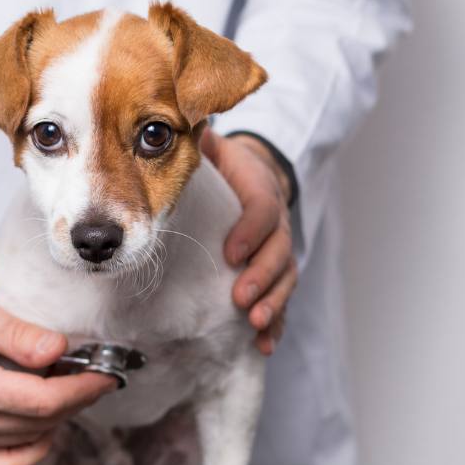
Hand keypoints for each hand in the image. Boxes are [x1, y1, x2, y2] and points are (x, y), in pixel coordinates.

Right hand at [0, 265, 115, 464]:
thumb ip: (16, 333)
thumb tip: (59, 351)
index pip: (42, 401)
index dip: (82, 389)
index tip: (107, 374)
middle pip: (39, 424)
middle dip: (77, 400)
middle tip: (95, 374)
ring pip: (25, 446)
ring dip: (56, 420)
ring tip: (67, 387)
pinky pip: (0, 462)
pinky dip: (29, 445)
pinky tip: (40, 418)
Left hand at [200, 129, 296, 355]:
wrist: (257, 175)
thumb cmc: (228, 167)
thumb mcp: (218, 149)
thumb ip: (201, 139)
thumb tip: (178, 120)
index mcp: (262, 191)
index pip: (263, 211)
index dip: (251, 232)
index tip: (231, 252)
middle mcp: (278, 223)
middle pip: (280, 251)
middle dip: (262, 276)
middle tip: (241, 297)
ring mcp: (280, 249)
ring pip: (286, 278)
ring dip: (273, 303)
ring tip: (255, 323)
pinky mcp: (277, 272)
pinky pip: (282, 298)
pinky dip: (277, 322)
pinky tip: (265, 344)